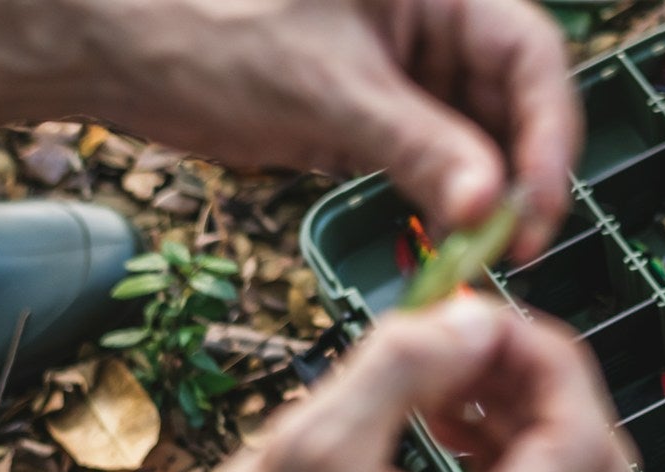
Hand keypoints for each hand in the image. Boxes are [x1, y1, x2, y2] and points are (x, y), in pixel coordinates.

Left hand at [95, 0, 580, 260]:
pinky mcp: (371, 119)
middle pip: (514, 106)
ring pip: (477, 144)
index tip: (539, 204)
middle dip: (522, 176)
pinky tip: (444, 244)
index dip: (550, 134)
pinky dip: (441, 207)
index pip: (531, 58)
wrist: (114, 43)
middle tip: (518, 247)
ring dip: (485, 202)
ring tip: (482, 256)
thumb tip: (487, 204)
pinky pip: (431, 167)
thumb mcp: (326, 85)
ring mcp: (404, 77)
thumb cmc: (205, 21)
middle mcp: (431, 27)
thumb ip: (417, 144)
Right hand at [143, 297, 633, 471]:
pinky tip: (439, 416)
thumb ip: (404, 370)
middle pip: (590, 468)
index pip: (581, 448)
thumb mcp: (311, 444)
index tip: (491, 319)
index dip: (553, 366)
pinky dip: (498, 448)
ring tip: (449, 371)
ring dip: (522, 412)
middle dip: (546, 386)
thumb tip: (475, 320)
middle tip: (477, 338)